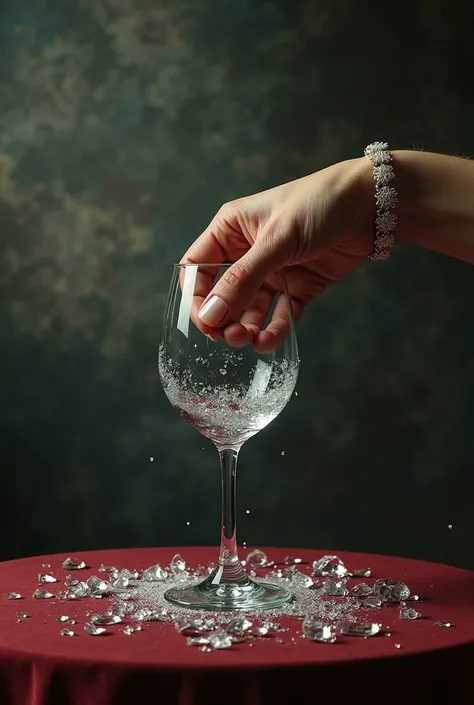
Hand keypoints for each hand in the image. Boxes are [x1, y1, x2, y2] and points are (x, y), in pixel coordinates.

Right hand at [181, 157, 373, 351]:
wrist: (370, 206)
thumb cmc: (317, 204)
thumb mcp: (276, 240)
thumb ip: (243, 278)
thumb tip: (210, 314)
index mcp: (230, 230)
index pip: (198, 267)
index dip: (196, 296)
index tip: (204, 321)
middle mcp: (247, 253)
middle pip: (222, 294)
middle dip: (223, 318)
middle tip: (230, 336)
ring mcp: (273, 272)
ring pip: (249, 309)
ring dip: (246, 328)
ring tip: (249, 340)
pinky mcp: (297, 287)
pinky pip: (279, 315)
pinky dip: (274, 330)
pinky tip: (268, 341)